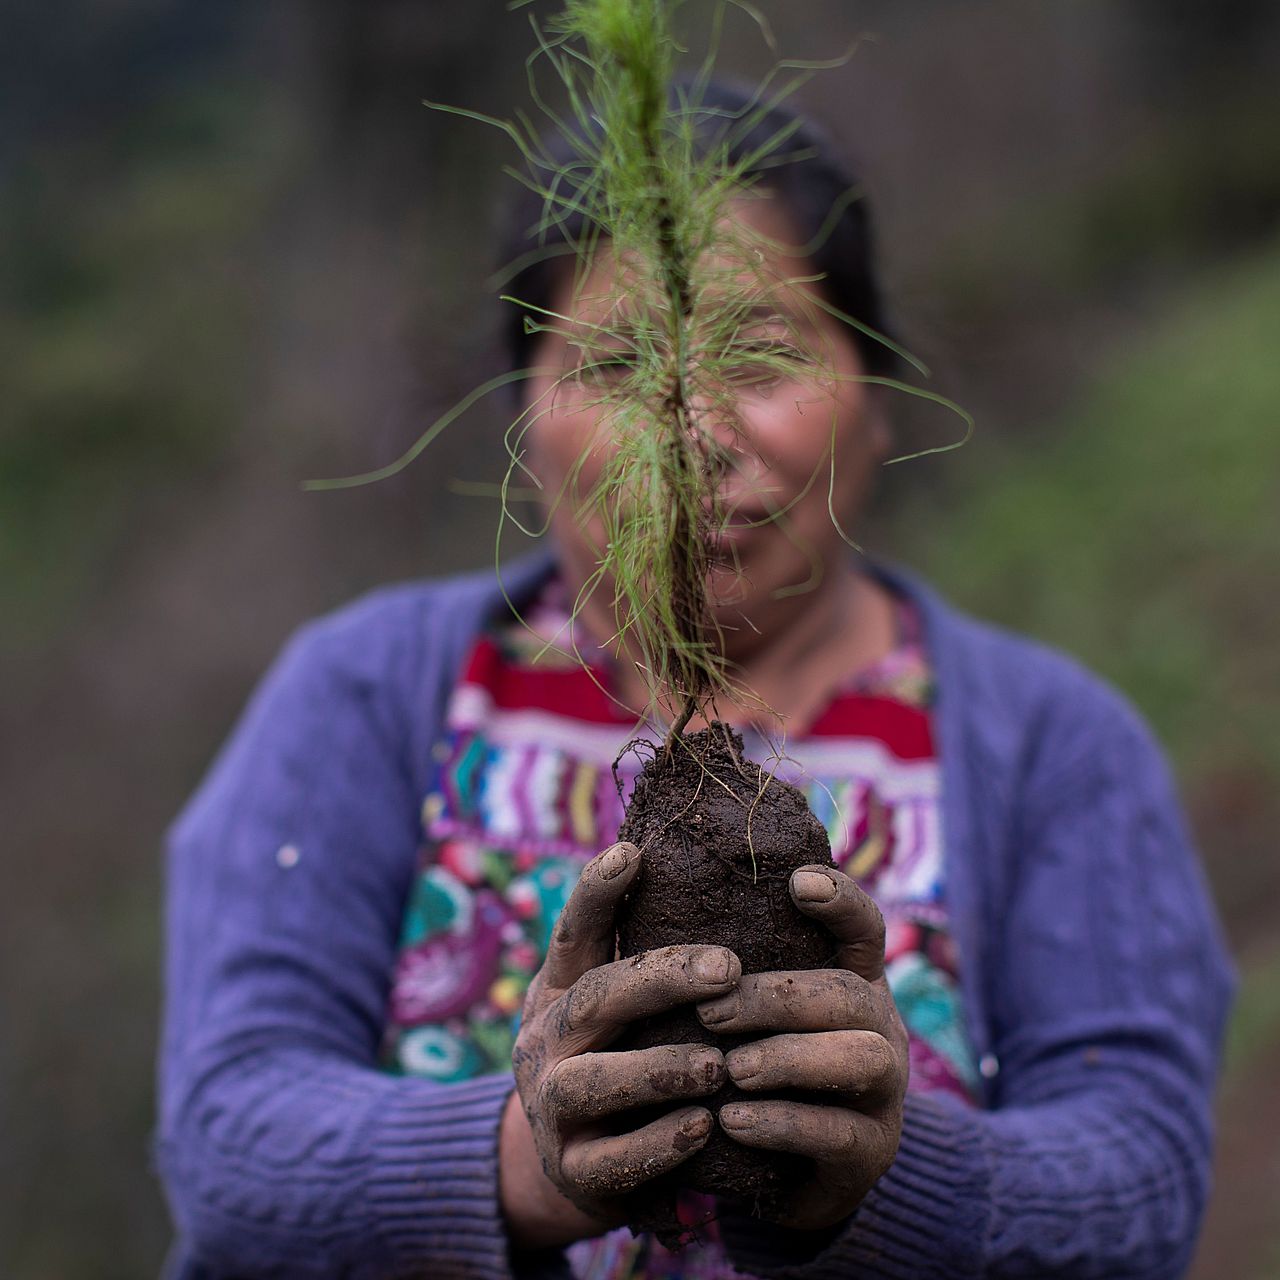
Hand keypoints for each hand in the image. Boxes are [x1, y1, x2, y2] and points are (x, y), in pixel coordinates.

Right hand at [501, 841, 742, 1247]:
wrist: (583, 1168)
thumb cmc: (621, 1061)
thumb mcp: (617, 1007)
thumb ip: (648, 958)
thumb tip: (704, 873)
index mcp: (560, 991)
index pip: (574, 934)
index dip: (596, 893)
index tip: (631, 853)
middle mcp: (546, 1041)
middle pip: (595, 998)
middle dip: (662, 979)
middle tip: (729, 968)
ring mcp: (551, 1107)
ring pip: (595, 1081)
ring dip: (659, 1068)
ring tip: (718, 1064)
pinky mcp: (572, 1170)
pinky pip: (613, 1159)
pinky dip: (658, 1143)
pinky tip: (702, 1127)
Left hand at [695, 864, 907, 1229]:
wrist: (790, 1173)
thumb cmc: (758, 1069)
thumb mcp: (753, 1016)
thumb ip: (731, 969)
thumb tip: (645, 878)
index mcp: (854, 982)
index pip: (863, 928)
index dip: (841, 900)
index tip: (797, 881)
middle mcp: (881, 1029)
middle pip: (851, 993)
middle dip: (779, 997)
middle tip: (712, 1011)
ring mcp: (885, 1093)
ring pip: (862, 1059)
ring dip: (790, 1059)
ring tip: (732, 1069)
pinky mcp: (870, 1153)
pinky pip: (838, 1133)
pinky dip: (782, 1123)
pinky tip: (731, 1121)